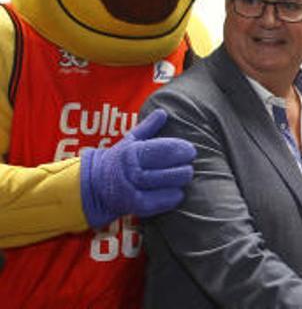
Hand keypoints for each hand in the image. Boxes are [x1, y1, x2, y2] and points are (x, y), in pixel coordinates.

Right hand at [80, 109, 196, 227]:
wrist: (94, 185)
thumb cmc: (119, 159)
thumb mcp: (130, 141)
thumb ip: (148, 127)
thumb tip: (162, 112)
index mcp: (130, 153)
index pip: (156, 150)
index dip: (176, 150)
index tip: (191, 150)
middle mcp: (128, 171)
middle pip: (158, 171)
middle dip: (179, 168)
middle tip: (190, 165)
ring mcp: (129, 190)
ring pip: (156, 187)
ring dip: (176, 182)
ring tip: (187, 176)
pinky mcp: (132, 206)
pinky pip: (153, 204)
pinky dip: (168, 199)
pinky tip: (179, 193)